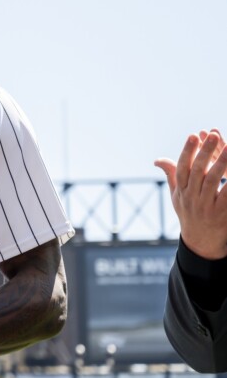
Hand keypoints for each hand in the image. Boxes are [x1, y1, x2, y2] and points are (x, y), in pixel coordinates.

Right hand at [154, 129, 226, 259]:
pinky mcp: (221, 214)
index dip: (187, 151)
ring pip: (214, 181)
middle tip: (212, 135)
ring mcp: (206, 206)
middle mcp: (191, 197)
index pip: (182, 168)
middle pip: (198, 171)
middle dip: (205, 152)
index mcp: (181, 190)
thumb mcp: (177, 196)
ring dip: (222, 163)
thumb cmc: (189, 213)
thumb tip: (157, 160)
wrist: (201, 242)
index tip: (193, 135)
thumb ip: (171, 175)